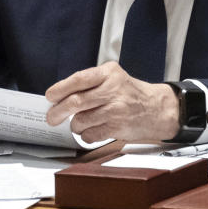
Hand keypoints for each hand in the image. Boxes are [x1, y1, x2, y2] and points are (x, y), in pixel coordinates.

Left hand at [44, 61, 179, 142]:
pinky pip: (90, 134)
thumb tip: (60, 97)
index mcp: (109, 73)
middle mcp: (113, 89)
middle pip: (76, 102)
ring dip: (74, 125)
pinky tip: (91, 130)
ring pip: (81, 120)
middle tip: (51, 118)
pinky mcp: (117, 127)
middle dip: (58, 112)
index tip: (50, 96)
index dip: (60, 88)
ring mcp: (116, 109)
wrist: (157, 109)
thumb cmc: (130, 94)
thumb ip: (91, 84)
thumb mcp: (113, 78)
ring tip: (78, 123)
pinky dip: (85, 135)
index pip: (79, 79)